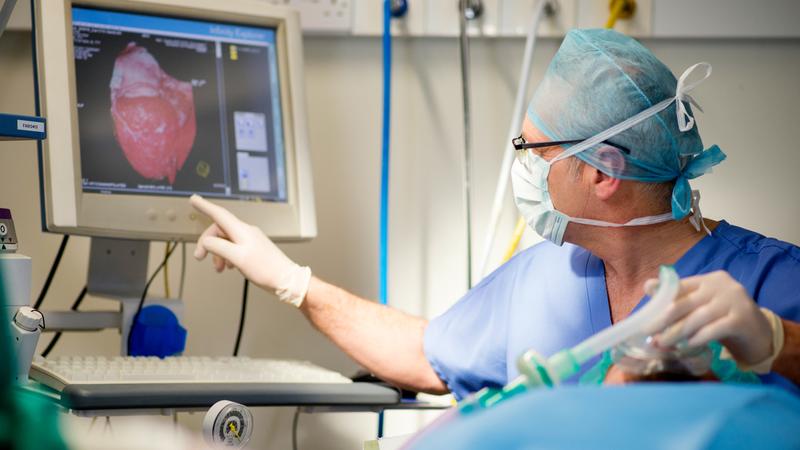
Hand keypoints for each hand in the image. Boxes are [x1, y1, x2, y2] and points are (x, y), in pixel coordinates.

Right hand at [189, 195, 310, 305]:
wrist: (285, 279)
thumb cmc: (266, 269)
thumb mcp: (238, 258)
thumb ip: (219, 247)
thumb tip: (207, 242)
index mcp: (242, 231)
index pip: (219, 214)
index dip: (205, 206)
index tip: (194, 200)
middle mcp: (246, 232)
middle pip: (219, 230)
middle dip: (207, 243)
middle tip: (200, 257)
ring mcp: (250, 240)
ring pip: (225, 241)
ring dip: (217, 253)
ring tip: (218, 268)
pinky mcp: (253, 249)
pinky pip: (233, 248)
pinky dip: (226, 256)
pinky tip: (228, 267)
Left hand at [646, 270, 772, 366]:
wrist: (760, 334)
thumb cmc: (723, 319)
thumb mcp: (700, 305)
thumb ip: (678, 297)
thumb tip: (648, 285)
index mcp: (709, 279)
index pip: (678, 288)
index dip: (659, 303)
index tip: (644, 319)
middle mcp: (722, 286)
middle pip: (685, 303)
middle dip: (663, 320)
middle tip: (649, 335)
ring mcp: (734, 301)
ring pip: (697, 317)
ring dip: (677, 332)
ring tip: (663, 344)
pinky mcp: (742, 319)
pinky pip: (714, 328)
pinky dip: (698, 337)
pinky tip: (688, 345)